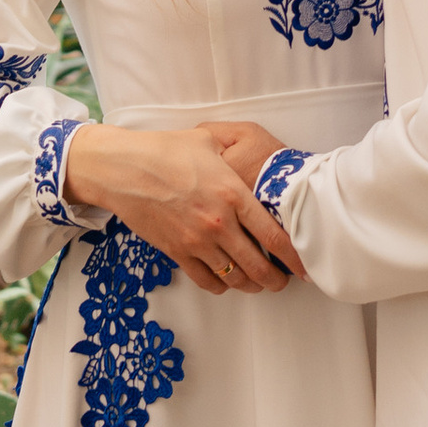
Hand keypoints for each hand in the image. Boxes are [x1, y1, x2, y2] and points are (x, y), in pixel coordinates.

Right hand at [62, 123, 306, 295]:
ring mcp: (197, 242)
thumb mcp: (208, 141)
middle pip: (258, 265)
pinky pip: (206, 281)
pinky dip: (221, 286)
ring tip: (259, 284)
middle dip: (276, 279)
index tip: (303, 266)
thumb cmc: (165, 150)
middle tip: (284, 282)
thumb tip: (249, 156)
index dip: (293, 256)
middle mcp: (219, 223)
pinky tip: (226, 281)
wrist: (124, 169)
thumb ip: (233, 154)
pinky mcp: (177, 253)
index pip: (273, 235)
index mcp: (233, 194)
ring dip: (251, 285)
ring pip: (234, 278)